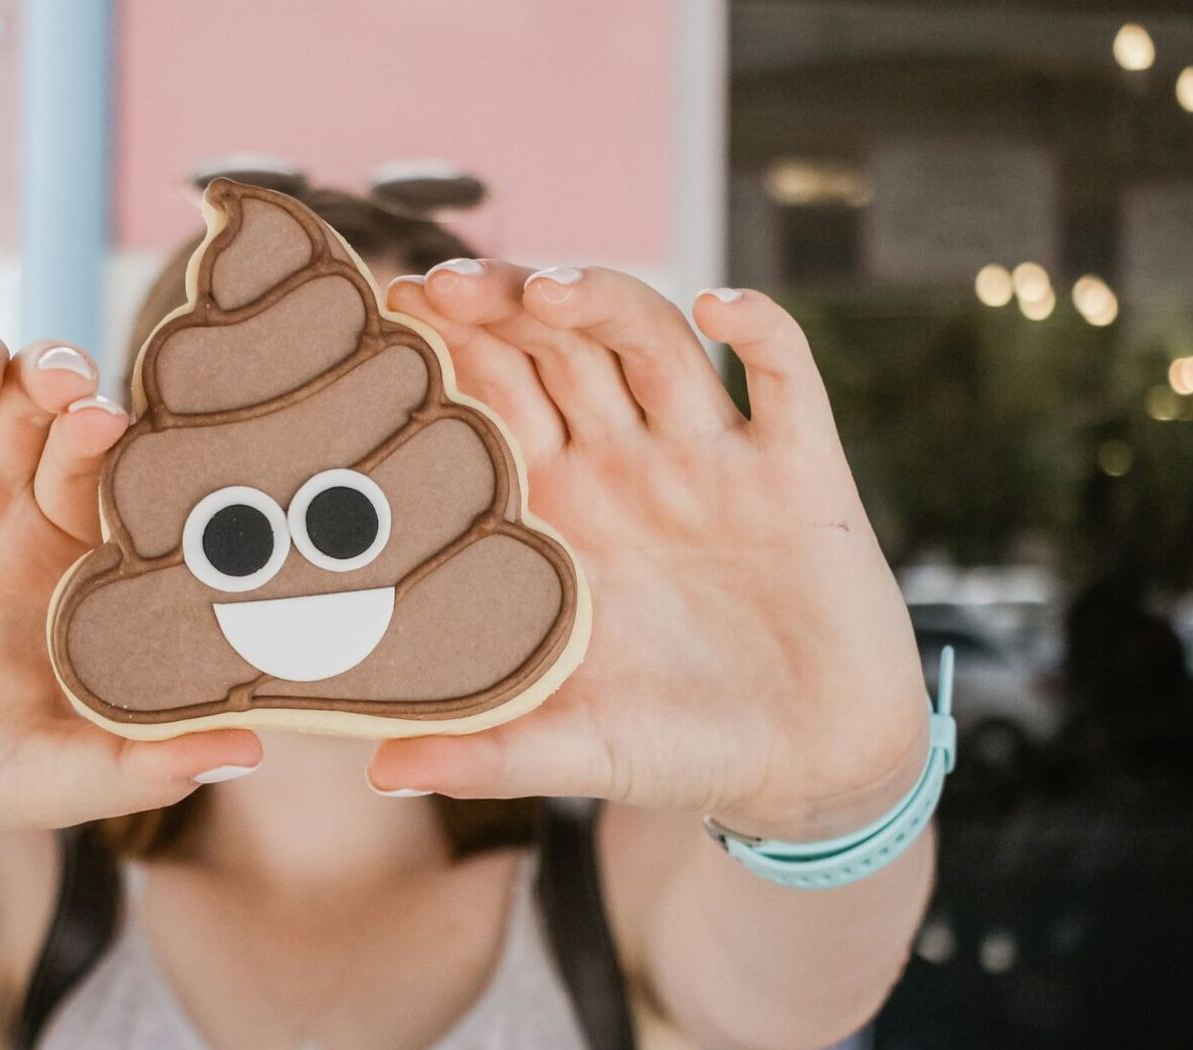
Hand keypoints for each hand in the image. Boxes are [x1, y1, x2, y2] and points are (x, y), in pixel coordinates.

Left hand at [368, 262, 927, 840]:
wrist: (812, 768)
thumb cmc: (681, 750)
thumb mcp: (578, 750)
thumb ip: (487, 753)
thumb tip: (379, 772)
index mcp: (560, 511)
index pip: (493, 399)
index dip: (450, 348)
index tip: (393, 309)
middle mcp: (629, 465)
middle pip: (558, 349)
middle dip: (505, 305)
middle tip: (448, 284)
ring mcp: (714, 460)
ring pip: (653, 341)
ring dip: (606, 300)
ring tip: (551, 290)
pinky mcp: (801, 473)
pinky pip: (788, 377)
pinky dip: (762, 329)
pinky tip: (724, 307)